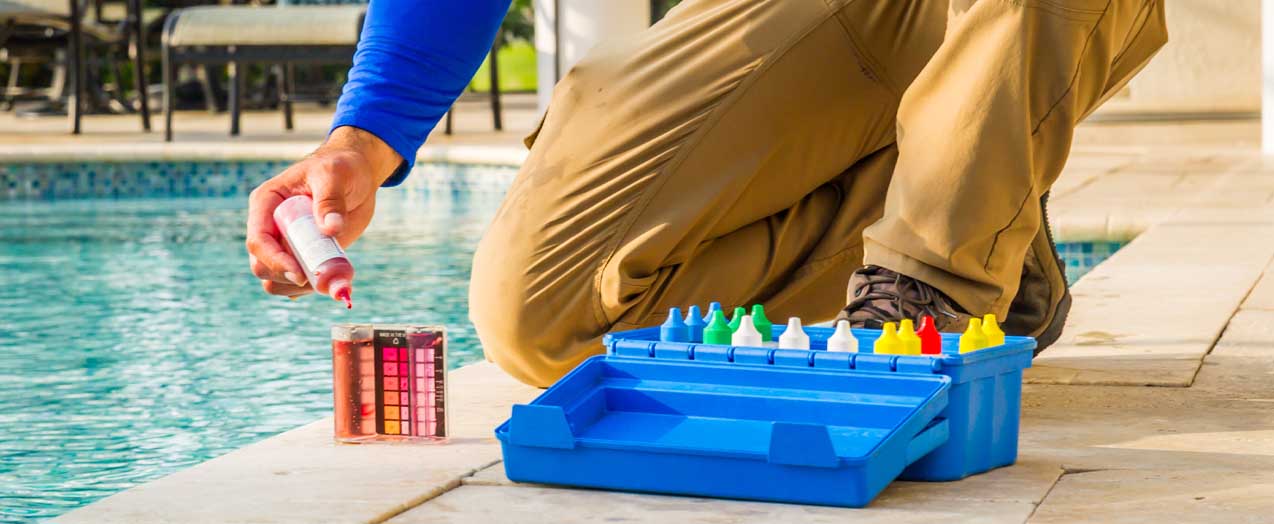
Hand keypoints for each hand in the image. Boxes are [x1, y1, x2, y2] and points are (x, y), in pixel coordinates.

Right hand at [246, 126, 401, 297]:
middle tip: (321, 277)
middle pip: (262, 266)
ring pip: (277, 280)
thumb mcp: (335, 175)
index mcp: (267, 203)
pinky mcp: (304, 256)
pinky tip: (334, 281)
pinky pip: (297, 284)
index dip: (275, 261)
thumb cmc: (341, 167)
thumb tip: (330, 229)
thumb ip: (330, 201)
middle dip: (288, 277)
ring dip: (301, 287)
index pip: (258, 240)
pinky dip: (313, 288)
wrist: (357, 176)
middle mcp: (271, 227)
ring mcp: (286, 244)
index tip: (301, 274)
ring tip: (333, 277)